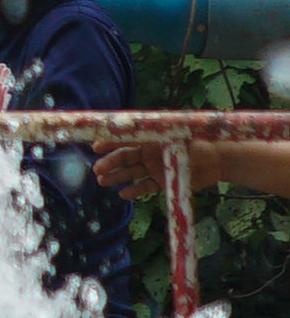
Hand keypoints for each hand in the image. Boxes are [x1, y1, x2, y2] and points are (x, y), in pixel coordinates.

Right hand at [97, 141, 223, 198]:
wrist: (220, 159)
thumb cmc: (199, 141)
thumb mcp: (176, 134)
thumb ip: (156, 131)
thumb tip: (133, 122)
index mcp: (150, 139)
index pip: (125, 140)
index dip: (110, 143)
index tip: (97, 147)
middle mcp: (149, 153)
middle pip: (125, 158)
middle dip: (110, 163)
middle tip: (97, 170)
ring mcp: (155, 168)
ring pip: (132, 173)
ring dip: (117, 176)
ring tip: (103, 181)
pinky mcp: (164, 181)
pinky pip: (145, 187)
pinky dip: (135, 191)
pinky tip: (123, 194)